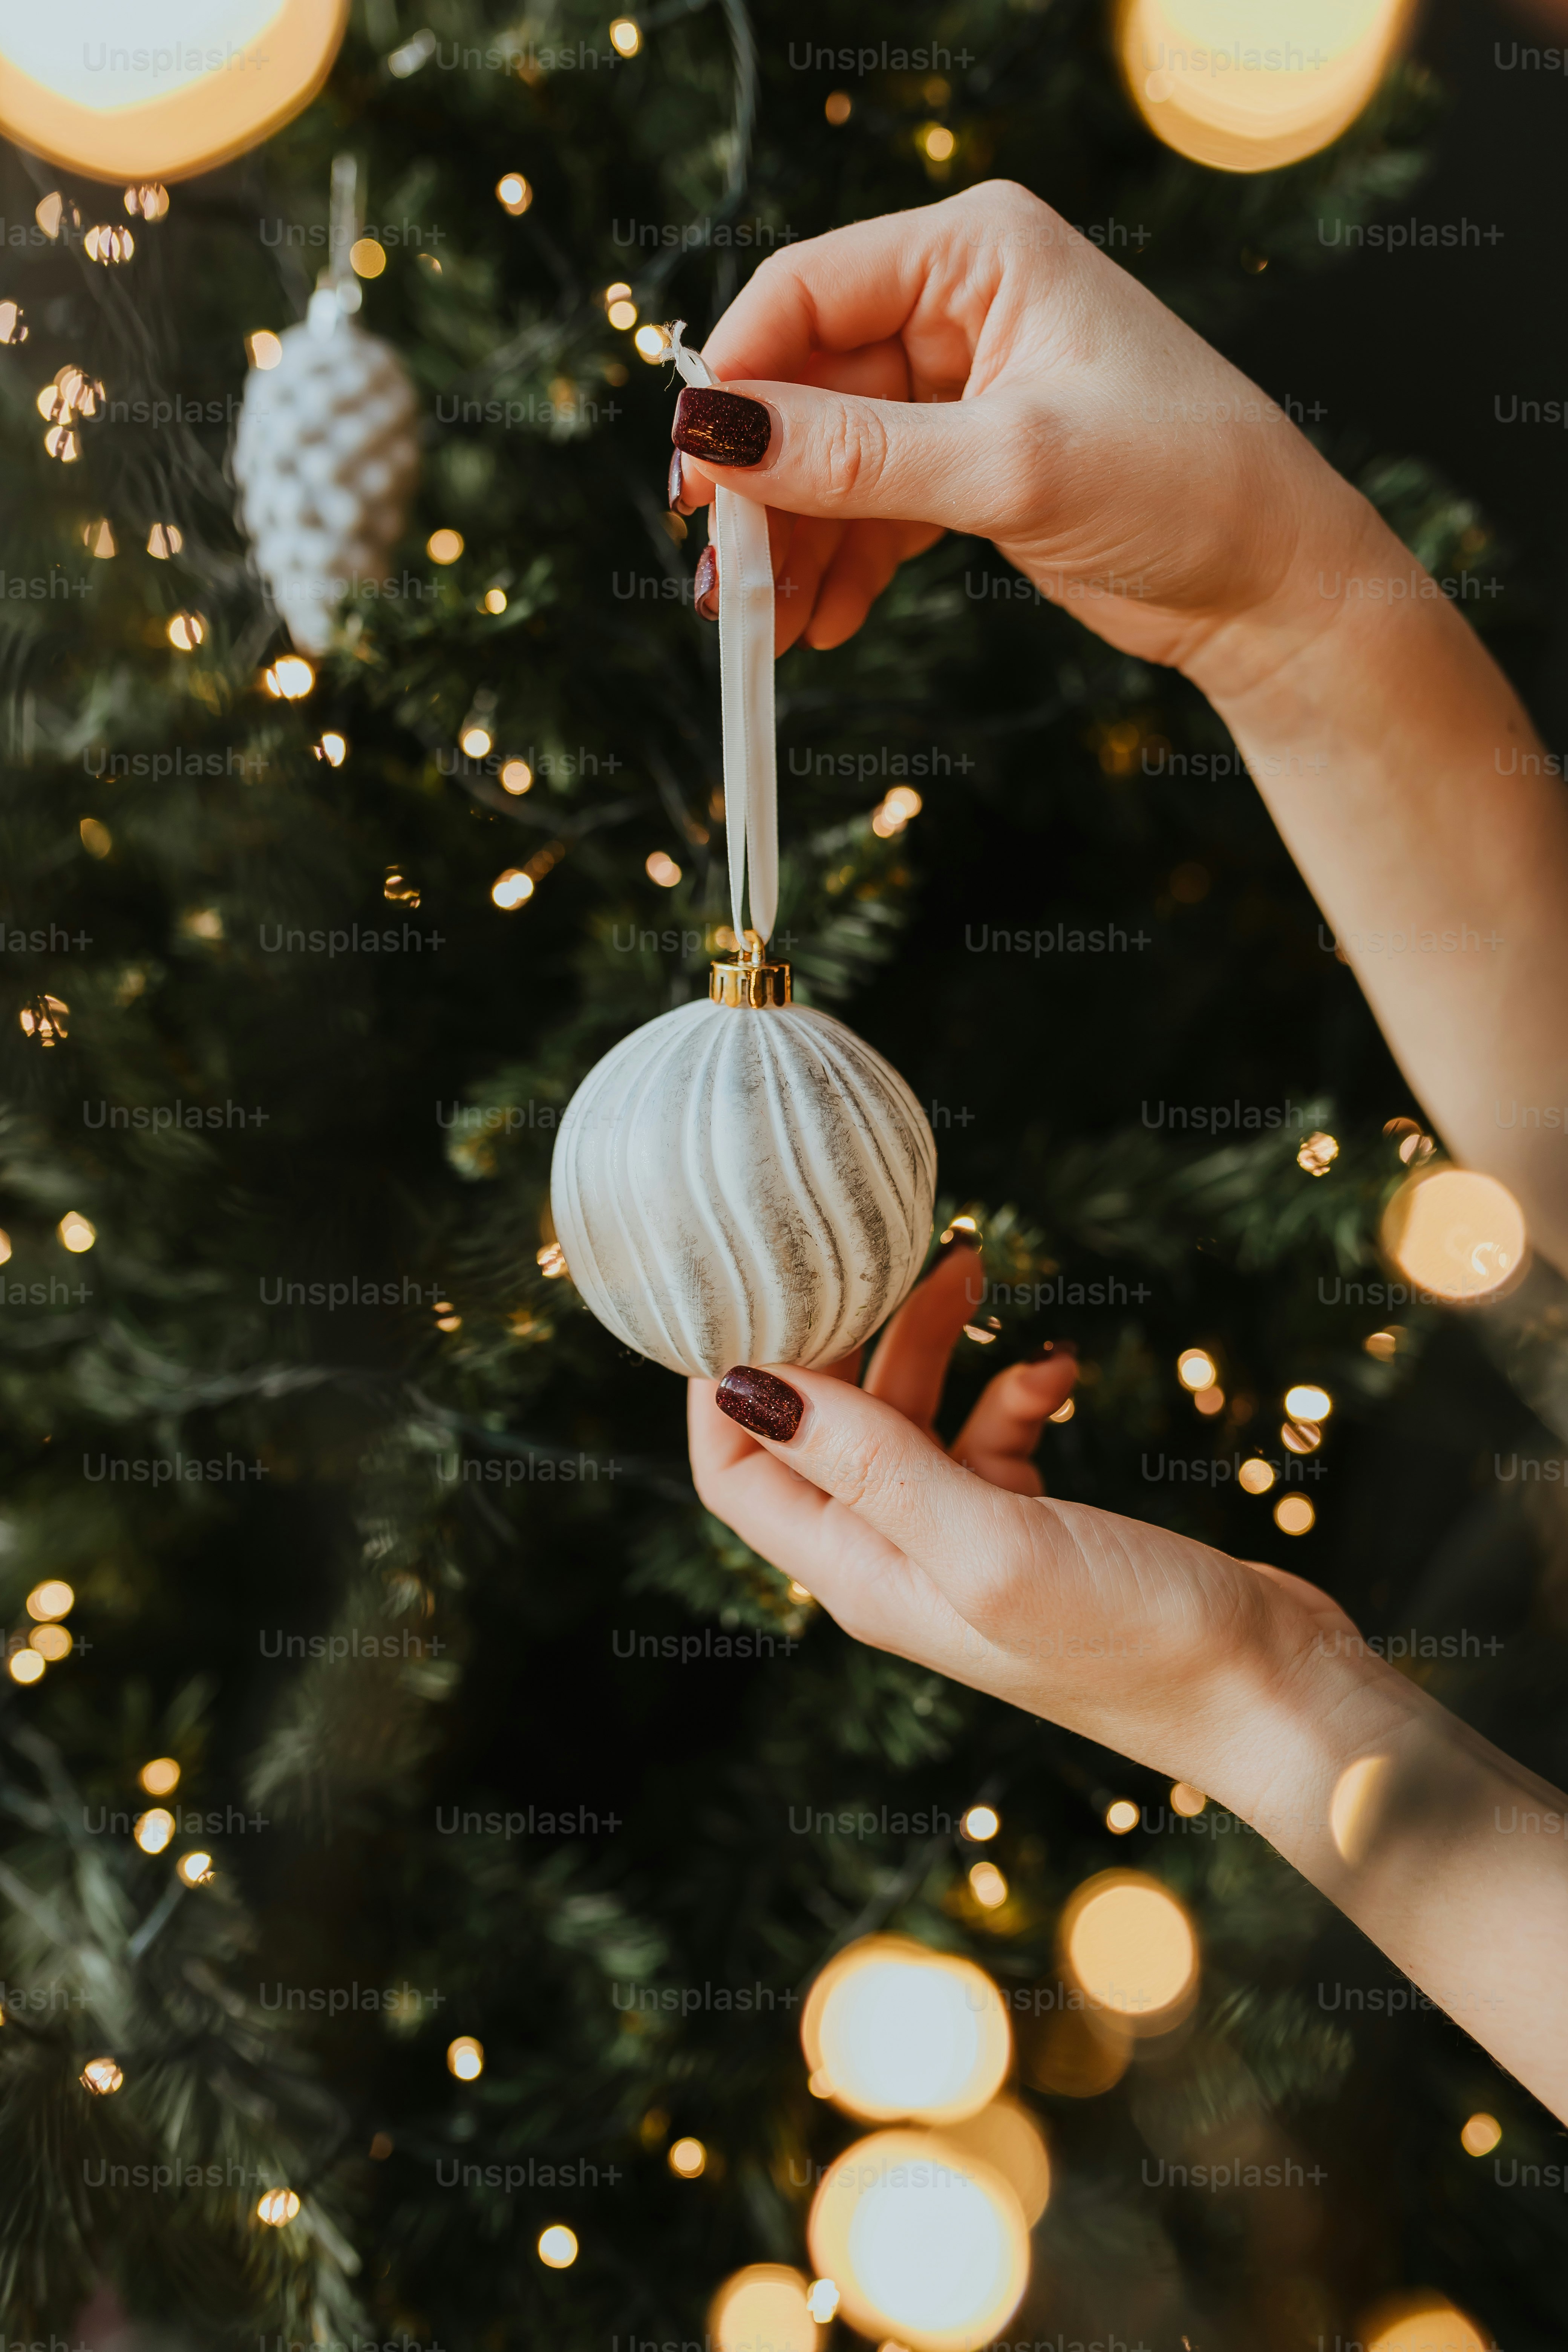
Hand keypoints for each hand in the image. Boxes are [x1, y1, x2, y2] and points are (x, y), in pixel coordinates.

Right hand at [672, 179, 1366, 672]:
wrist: (1274, 582)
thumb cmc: (1183, 485)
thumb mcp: (1009, 466)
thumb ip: (857, 455)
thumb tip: (720, 439)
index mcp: (976, 251)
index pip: (805, 291)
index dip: (736, 380)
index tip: (692, 475)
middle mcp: (960, 304)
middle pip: (806, 386)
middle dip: (761, 489)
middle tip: (723, 583)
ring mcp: (962, 387)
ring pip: (829, 458)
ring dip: (793, 545)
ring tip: (770, 631)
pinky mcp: (968, 463)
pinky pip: (870, 506)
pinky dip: (840, 565)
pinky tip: (823, 625)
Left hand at [687, 1241, 1348, 1798]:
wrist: (1267, 1694)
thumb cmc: (1132, 1639)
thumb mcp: (988, 1545)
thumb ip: (870, 1466)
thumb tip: (745, 1388)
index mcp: (862, 1576)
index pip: (736, 1471)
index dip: (723, 1383)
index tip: (752, 1287)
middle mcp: (896, 1561)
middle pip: (818, 1428)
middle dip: (838, 1334)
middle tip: (872, 1248)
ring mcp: (962, 1542)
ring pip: (906, 1416)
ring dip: (927, 1340)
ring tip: (969, 1266)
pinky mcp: (1029, 1525)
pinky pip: (989, 1433)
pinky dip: (1014, 1388)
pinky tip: (1058, 1367)